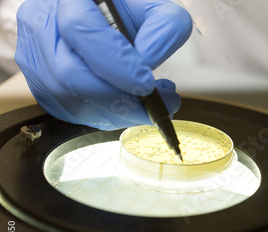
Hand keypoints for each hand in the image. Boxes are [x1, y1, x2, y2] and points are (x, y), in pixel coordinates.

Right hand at [15, 0, 191, 129]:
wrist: (100, 18)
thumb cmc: (125, 12)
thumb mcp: (152, 8)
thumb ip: (162, 26)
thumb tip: (150, 63)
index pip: (81, 30)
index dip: (116, 65)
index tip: (147, 84)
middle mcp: (42, 24)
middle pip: (71, 74)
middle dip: (119, 101)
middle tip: (155, 106)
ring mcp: (35, 55)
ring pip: (68, 100)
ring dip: (114, 114)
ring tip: (146, 107)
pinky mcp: (38, 82)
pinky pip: (67, 111)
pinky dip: (101, 117)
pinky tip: (124, 108)